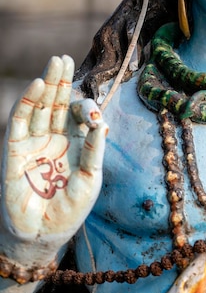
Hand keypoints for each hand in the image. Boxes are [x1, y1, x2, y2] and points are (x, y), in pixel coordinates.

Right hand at [1, 56, 106, 258]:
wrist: (43, 234)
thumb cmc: (70, 209)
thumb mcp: (91, 180)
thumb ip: (95, 151)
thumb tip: (102, 124)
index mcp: (75, 141)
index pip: (78, 114)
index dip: (85, 108)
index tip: (94, 117)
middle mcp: (54, 137)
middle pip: (56, 102)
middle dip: (61, 80)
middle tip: (63, 58)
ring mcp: (35, 141)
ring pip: (39, 105)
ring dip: (47, 83)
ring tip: (55, 62)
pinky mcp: (16, 149)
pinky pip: (21, 120)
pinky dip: (28, 101)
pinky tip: (39, 84)